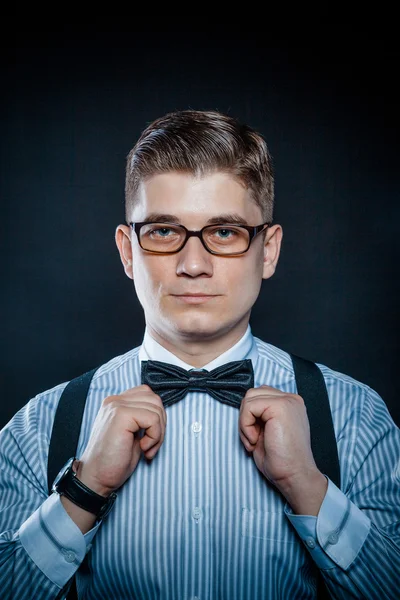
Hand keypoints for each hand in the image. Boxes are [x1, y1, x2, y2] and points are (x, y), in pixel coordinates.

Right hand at [77, 384, 165, 496]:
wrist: (95, 478)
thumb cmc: (113, 460)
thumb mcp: (131, 433)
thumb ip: (141, 417)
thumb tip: (160, 412)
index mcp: (116, 403)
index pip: (148, 394)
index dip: (156, 416)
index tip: (150, 437)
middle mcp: (114, 400)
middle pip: (155, 400)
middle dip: (160, 424)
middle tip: (151, 445)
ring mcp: (116, 406)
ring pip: (156, 409)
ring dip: (158, 433)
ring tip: (147, 449)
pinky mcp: (121, 415)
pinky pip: (153, 418)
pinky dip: (155, 436)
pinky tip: (143, 448)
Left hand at [238, 385, 326, 513]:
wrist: (295, 475)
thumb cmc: (281, 460)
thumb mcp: (267, 430)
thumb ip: (261, 414)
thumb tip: (245, 407)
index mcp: (289, 404)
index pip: (259, 396)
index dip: (250, 416)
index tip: (256, 437)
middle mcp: (290, 399)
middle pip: (252, 394)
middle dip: (245, 418)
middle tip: (253, 439)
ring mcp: (287, 401)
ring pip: (249, 399)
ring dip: (244, 422)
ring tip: (254, 440)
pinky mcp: (280, 406)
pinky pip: (249, 407)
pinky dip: (245, 425)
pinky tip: (255, 440)